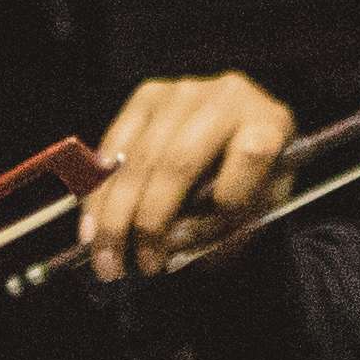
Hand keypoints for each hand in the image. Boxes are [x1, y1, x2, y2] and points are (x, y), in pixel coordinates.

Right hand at [76, 74, 298, 280]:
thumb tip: (170, 241)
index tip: (198, 242)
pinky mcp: (147, 96)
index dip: (226, 204)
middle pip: (176, 162)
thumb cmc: (253, 175)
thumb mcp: (259, 208)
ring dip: (113, 215)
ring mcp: (182, 92)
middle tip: (133, 267)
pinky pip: (113, 147)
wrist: (241, 124)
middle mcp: (226, 97)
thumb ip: (226, 230)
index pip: (251, 156)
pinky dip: (98, 191)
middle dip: (148, 223)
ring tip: (106, 258)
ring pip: (136, 158)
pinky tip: (91, 226)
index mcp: (269, 122)